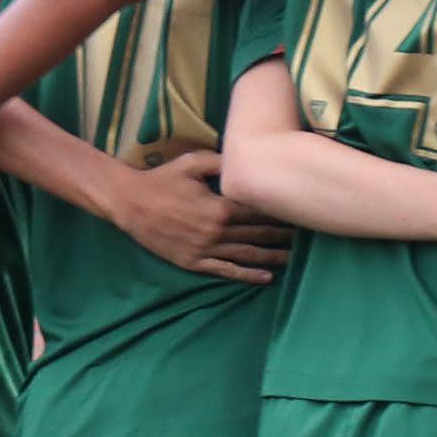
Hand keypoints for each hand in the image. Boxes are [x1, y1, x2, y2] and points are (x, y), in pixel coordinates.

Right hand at [110, 143, 286, 282]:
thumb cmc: (161, 179)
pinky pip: (226, 271)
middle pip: (259, 234)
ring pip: (248, 254)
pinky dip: (248, 275)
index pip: (260, 211)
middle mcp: (217, 231)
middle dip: (284, 235)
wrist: (128, 202)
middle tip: (308, 236)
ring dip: (273, 256)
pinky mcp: (194, 262)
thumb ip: (222, 162)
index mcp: (220, 206)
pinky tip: (267, 277)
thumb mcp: (192, 162)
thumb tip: (247, 159)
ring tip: (295, 258)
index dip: (282, 212)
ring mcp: (205, 249)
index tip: (300, 212)